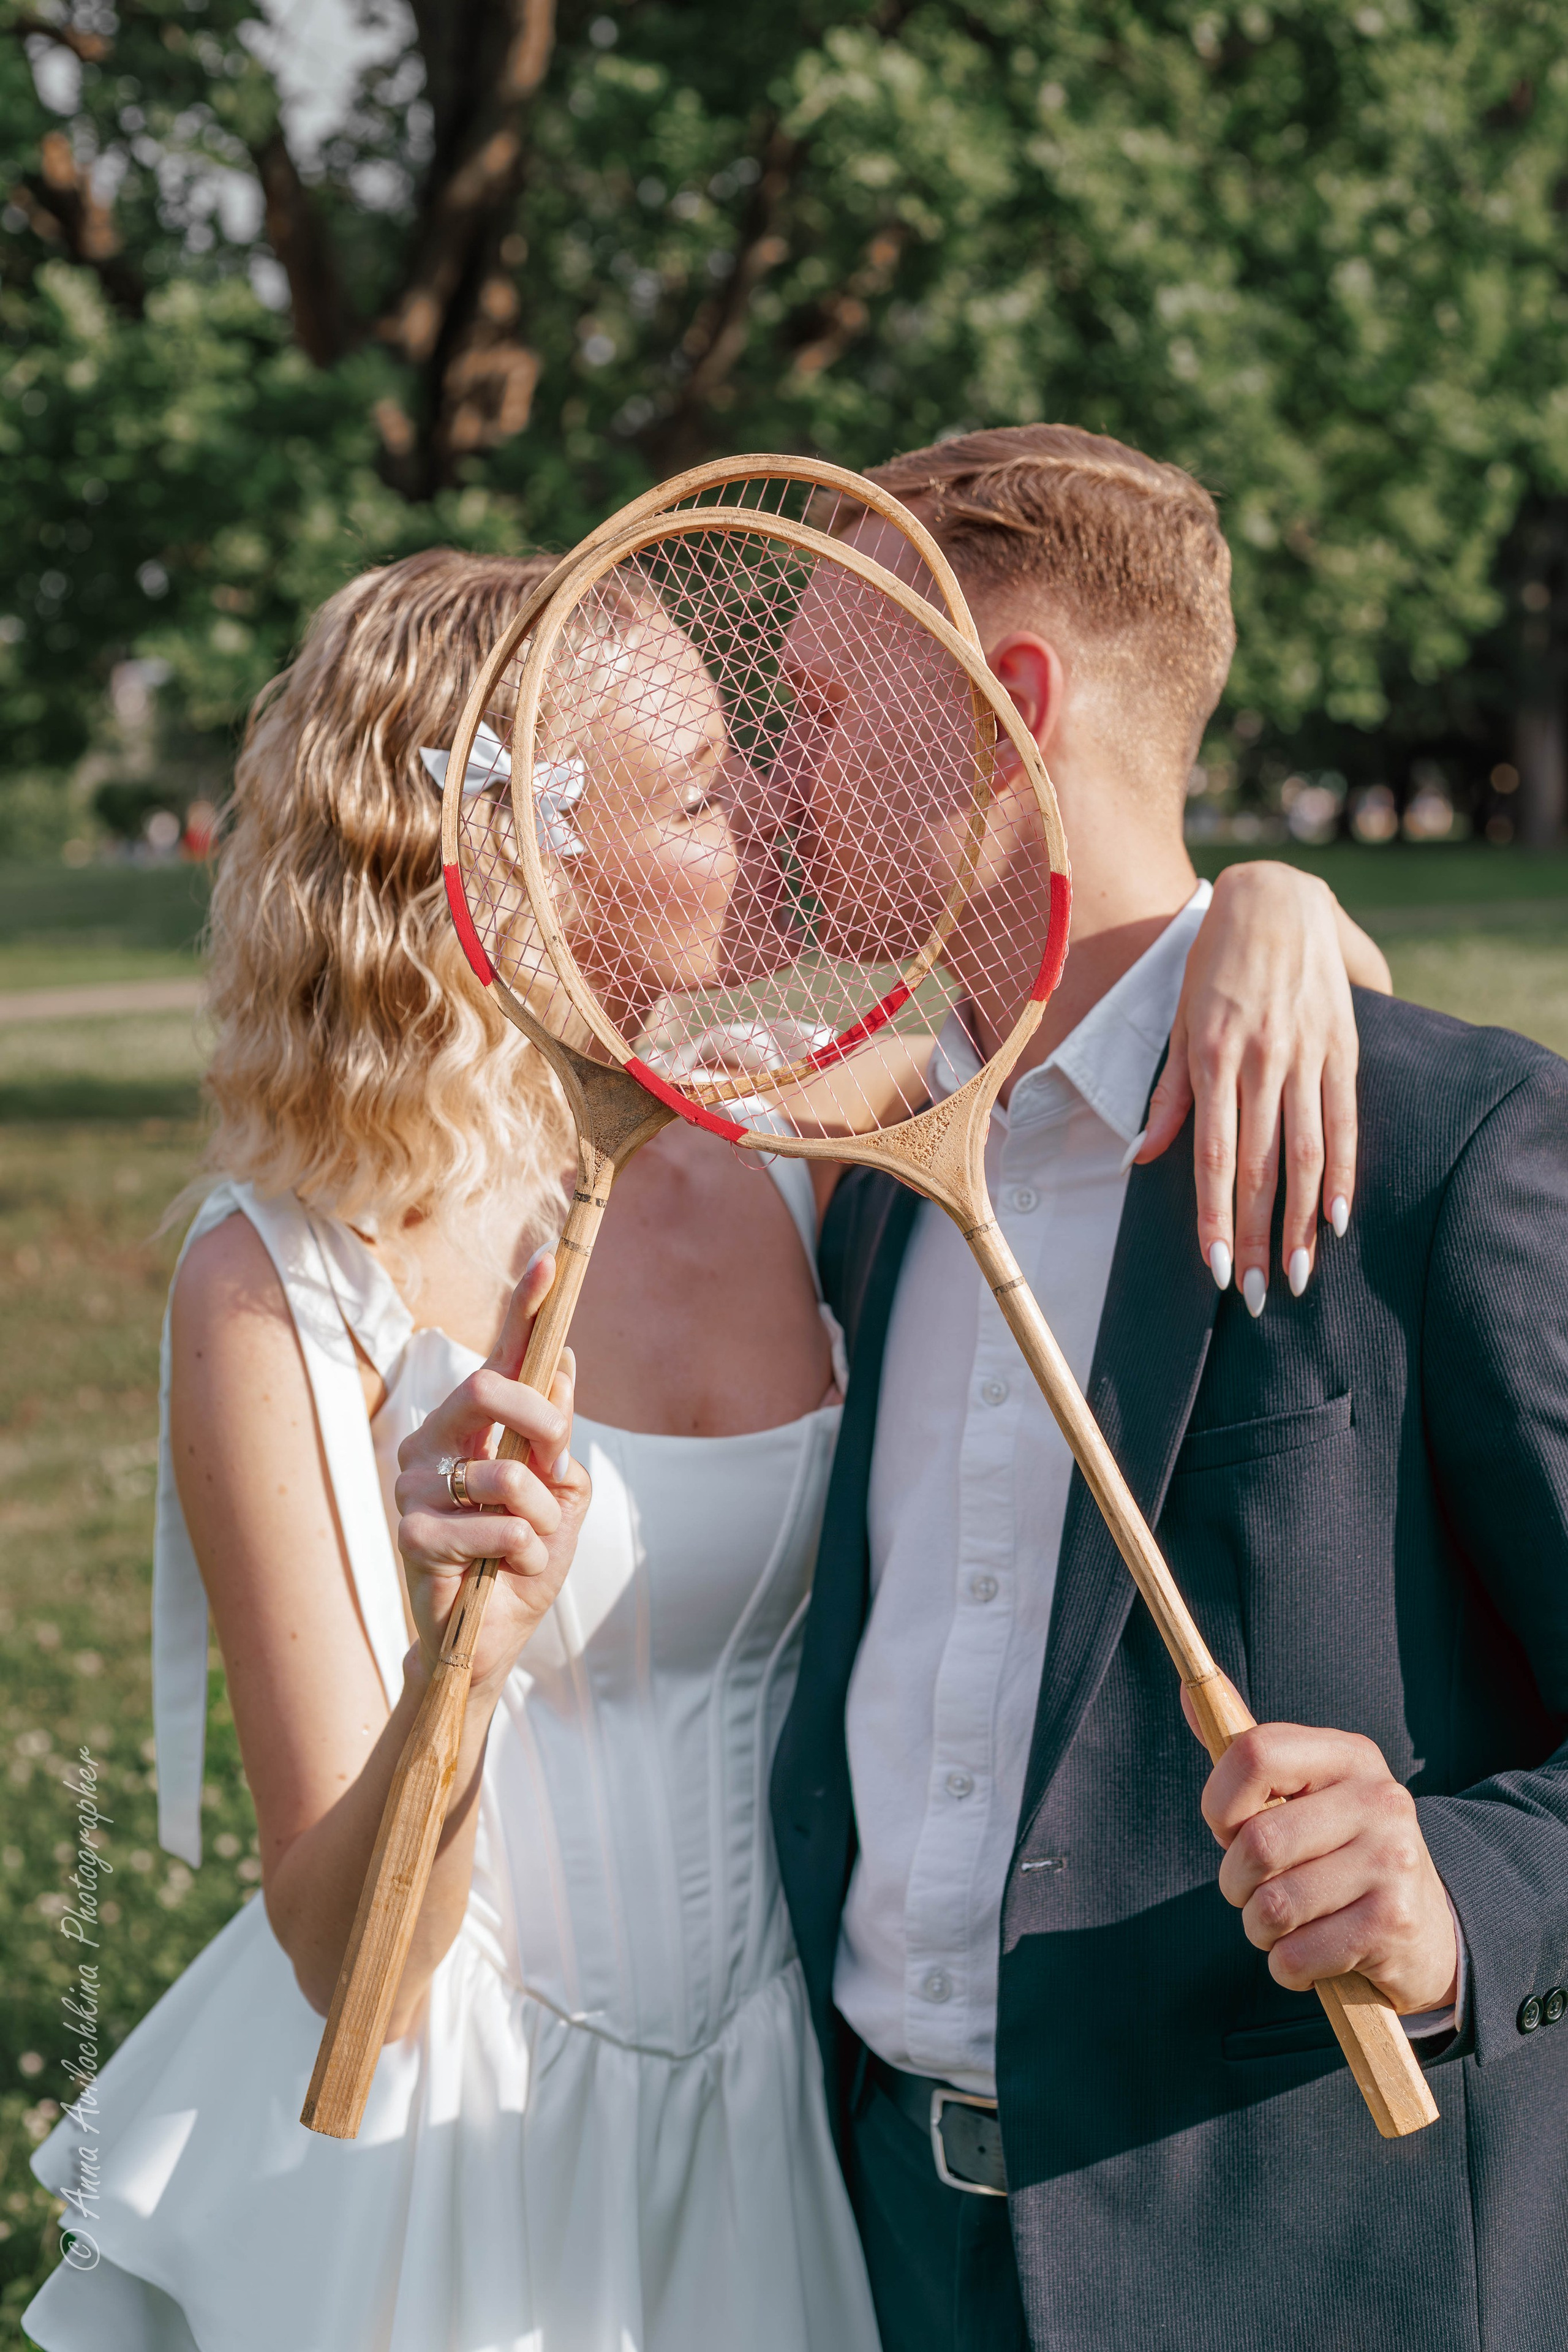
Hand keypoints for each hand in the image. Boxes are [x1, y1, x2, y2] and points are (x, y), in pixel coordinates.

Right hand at [394, 1252, 590, 1697]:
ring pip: (506, 1474)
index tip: (551, 1258)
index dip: (524, 1307)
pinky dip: (521, 1554)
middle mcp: (433, 1441)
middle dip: (541, 1423)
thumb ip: (558, 1432)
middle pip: (486, 1386)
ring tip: (526, 1546)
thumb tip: (565, 1362)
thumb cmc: (523, 1558)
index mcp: (470, 1425)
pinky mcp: (412, 1533)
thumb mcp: (561, 1491)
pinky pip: (499, 1528)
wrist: (495, 1635)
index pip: (498, 1355)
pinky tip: (502, 1572)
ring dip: (540, 1518)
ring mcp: (414, 1485)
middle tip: (555, 1462)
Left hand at [1140, 863, 1386, 1310]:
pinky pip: (1344, 1121)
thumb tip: (1140, 1157)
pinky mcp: (1343, 1048)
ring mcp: (1306, 1057)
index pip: (1215, 1158)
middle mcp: (1261, 1063)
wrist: (1277, 897)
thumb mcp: (1180, 1020)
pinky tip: (1337, 1219)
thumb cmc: (1214, 963)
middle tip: (1254, 1294)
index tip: (1214, 1268)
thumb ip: (1167, 1093)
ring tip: (1298, 1275)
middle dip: (1257, 1238)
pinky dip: (1343, 1173)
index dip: (1216, 1218)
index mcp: (1214, 1058)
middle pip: (1262, 1169)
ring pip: (1306, 1156)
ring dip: (1302, 1222)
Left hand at [1183, 1692, 1458, 2014]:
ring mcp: (1393, 1862)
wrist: (1428, 1928)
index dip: (1219, 1802)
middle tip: (1256, 1889)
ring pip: (1272, 1907)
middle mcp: (1379, 1800)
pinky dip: (1287, 1965)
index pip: (1254, 1753)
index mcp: (1349, 1755)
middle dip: (1236, 1881)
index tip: (1228, 1829)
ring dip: (1260, 1929)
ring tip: (1286, 1922)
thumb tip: (1185, 1692)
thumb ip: (1246, 1752)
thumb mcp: (1305, 1793)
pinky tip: (1312, 1952)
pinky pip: (1296, 1956)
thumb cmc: (1339, 1852)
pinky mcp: (1395, 1924)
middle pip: (1257, 1843)